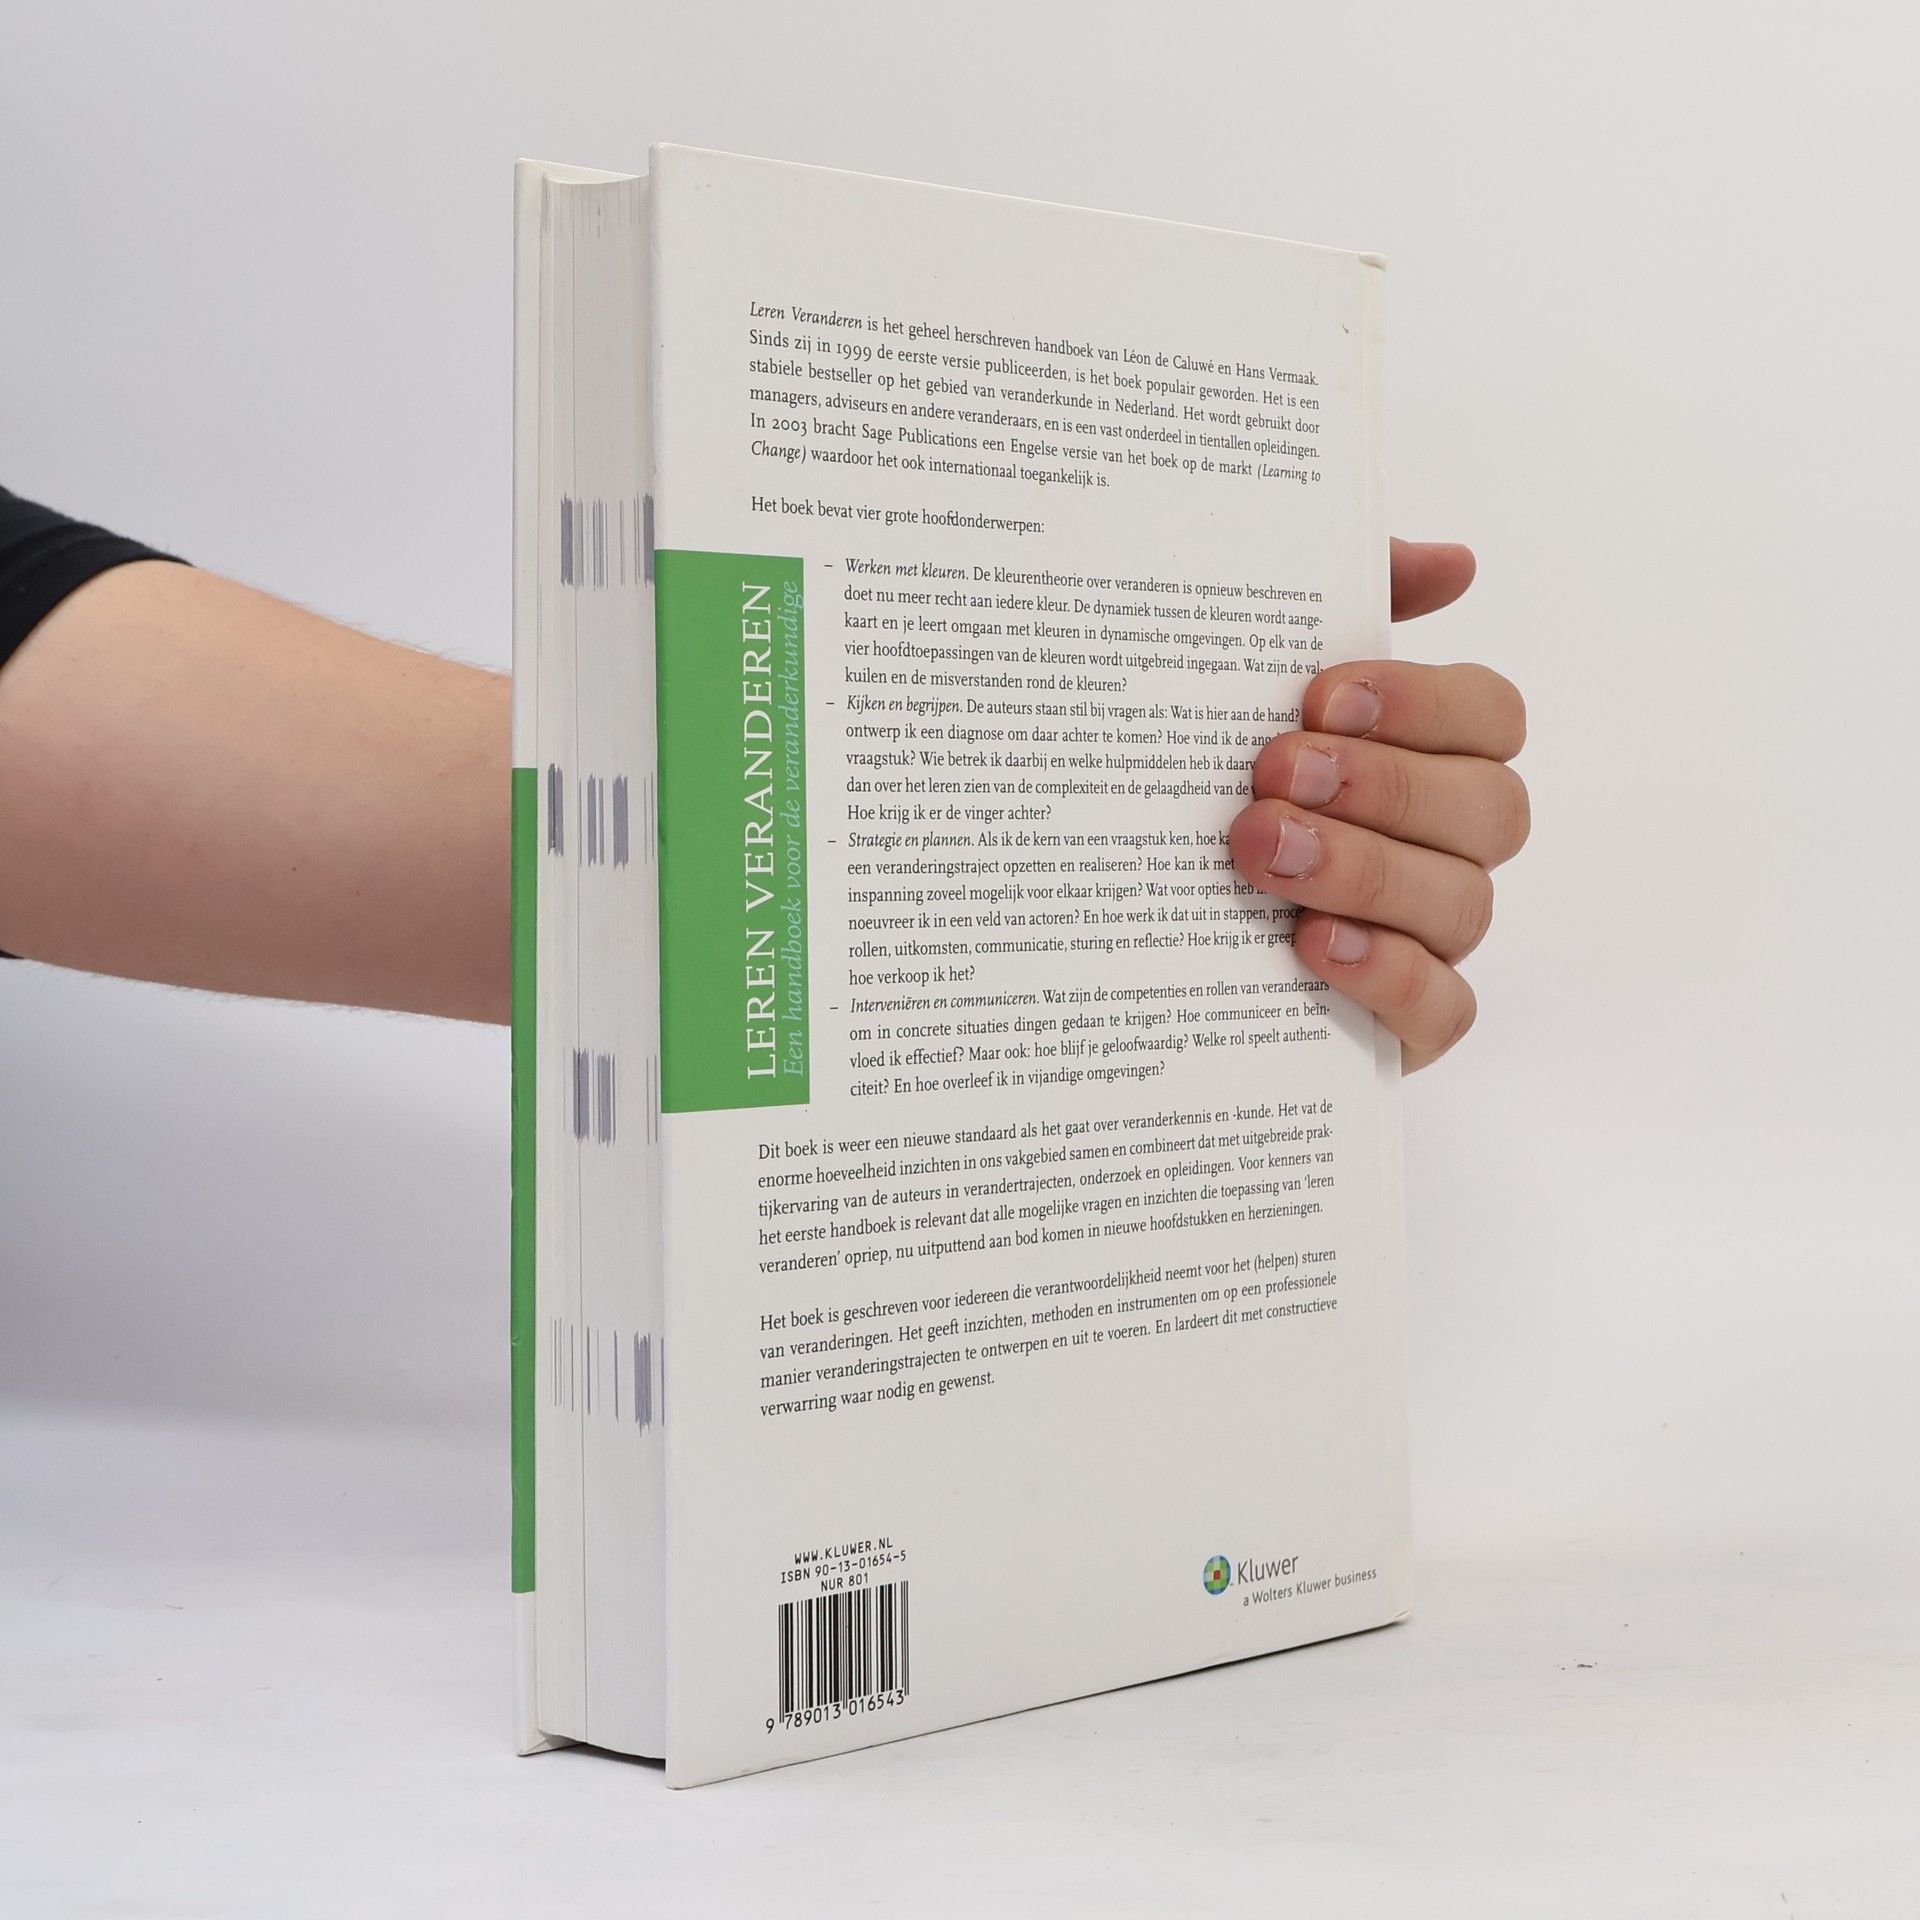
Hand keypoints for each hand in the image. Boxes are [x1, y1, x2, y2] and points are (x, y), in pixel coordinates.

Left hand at [1227, 539, 1526, 1071]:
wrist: (1110, 920)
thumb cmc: (1198, 784)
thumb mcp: (1242, 684)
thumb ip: (1338, 610)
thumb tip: (1454, 563)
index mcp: (1427, 755)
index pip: (1491, 716)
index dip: (1424, 703)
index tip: (1320, 696)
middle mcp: (1446, 846)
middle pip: (1491, 809)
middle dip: (1384, 786)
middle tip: (1273, 774)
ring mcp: (1430, 938)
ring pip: (1462, 904)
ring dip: (1366, 869)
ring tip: (1262, 851)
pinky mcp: (1400, 1025)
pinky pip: (1443, 1010)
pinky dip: (1389, 974)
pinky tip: (1312, 945)